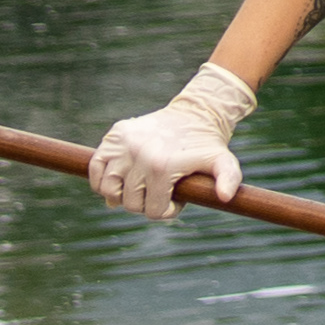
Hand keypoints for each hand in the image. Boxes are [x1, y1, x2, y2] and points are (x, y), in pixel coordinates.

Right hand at [89, 65, 253, 218]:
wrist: (194, 114)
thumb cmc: (207, 144)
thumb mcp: (224, 162)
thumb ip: (229, 179)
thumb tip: (225, 197)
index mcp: (162, 167)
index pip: (152, 210)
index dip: (166, 210)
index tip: (176, 198)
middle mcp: (139, 155)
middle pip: (130, 203)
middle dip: (146, 203)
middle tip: (160, 191)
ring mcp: (123, 145)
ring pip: (108, 189)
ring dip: (120, 195)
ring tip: (137, 189)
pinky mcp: (113, 136)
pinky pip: (95, 167)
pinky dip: (100, 180)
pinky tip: (116, 182)